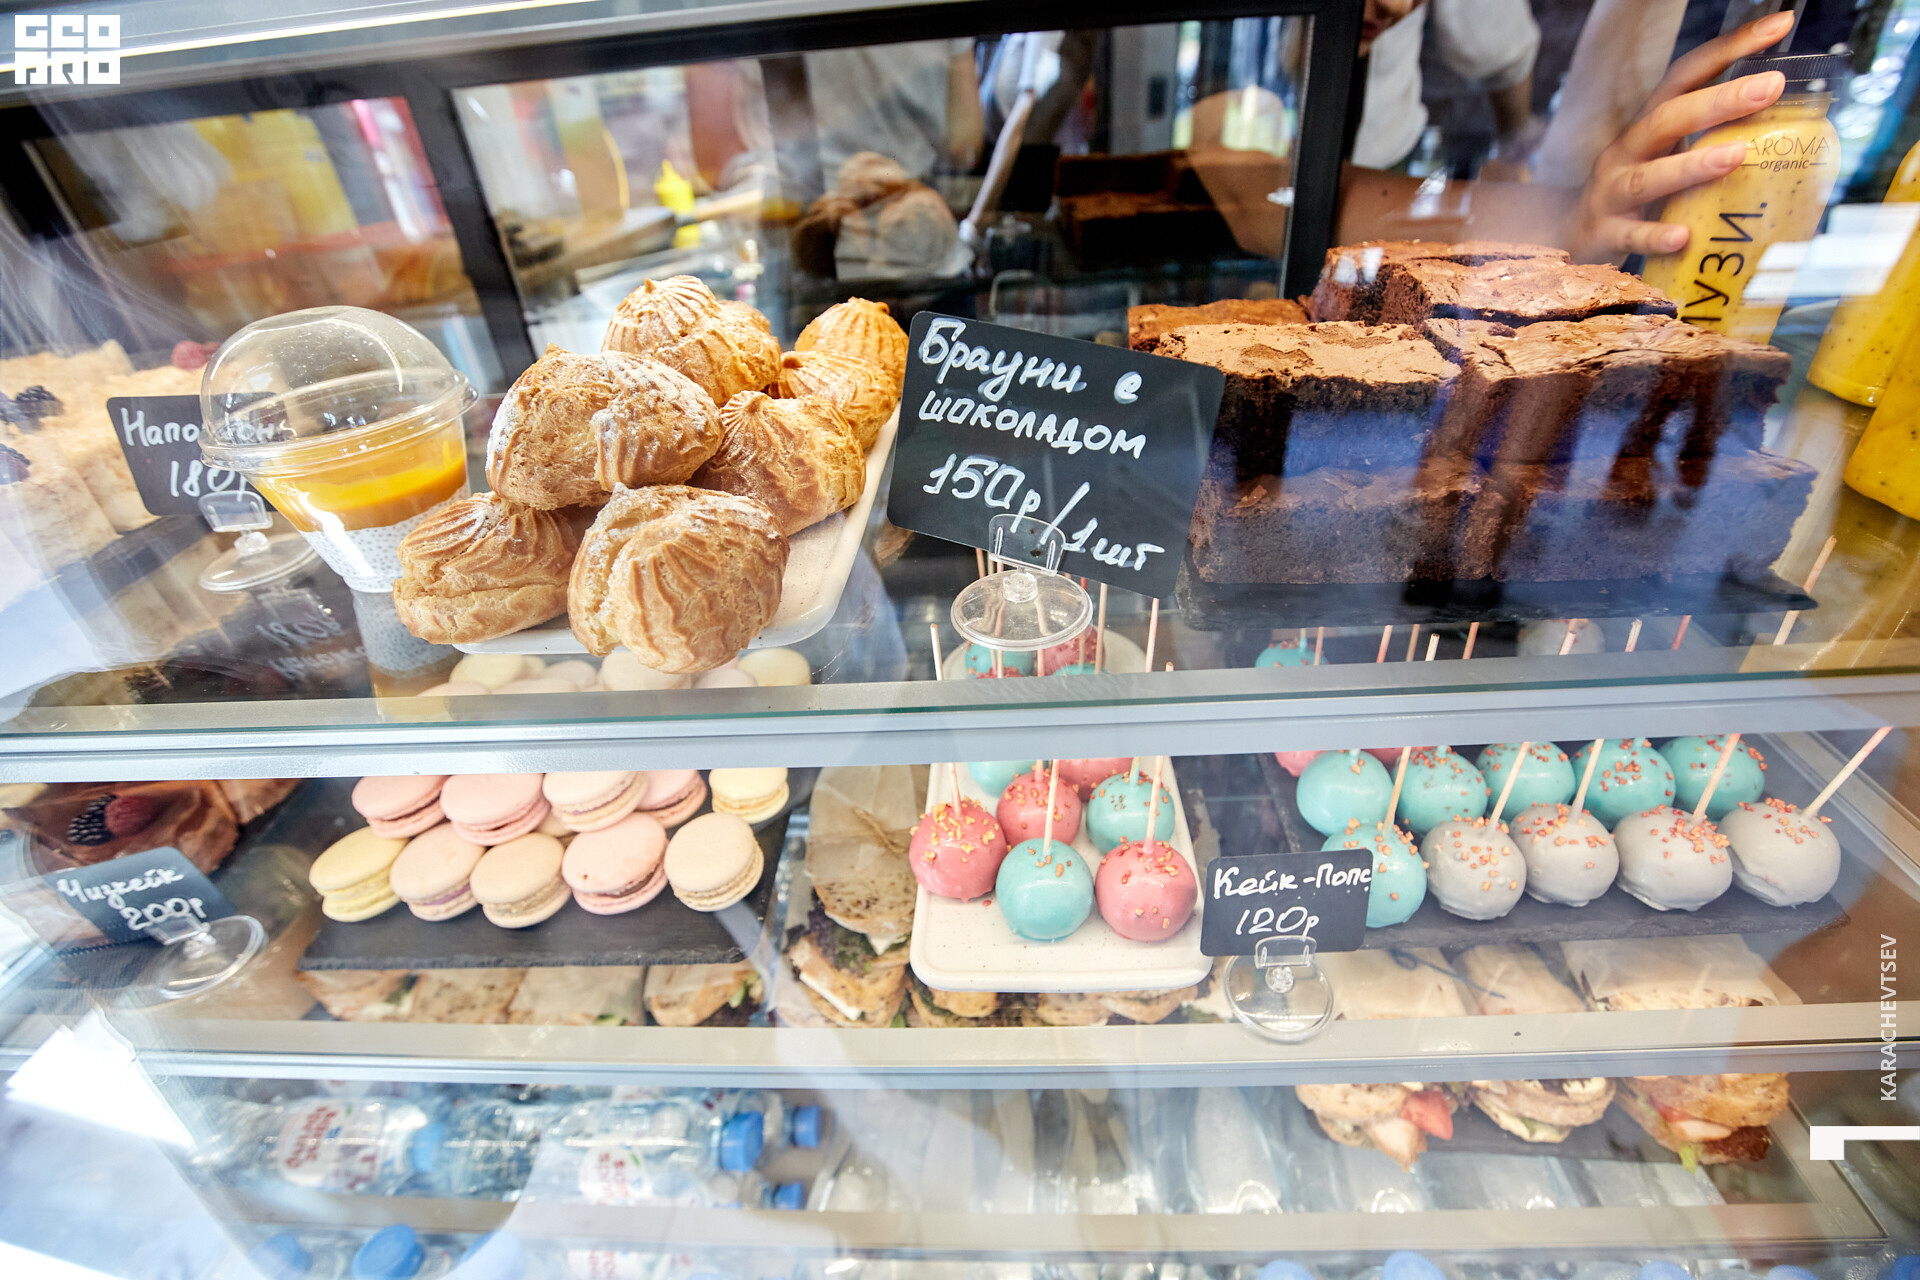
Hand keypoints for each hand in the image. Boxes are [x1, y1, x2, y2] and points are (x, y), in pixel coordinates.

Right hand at [1568, 10, 1792, 261]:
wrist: (1573, 235)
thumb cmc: (1638, 191)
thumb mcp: (1668, 154)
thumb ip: (1713, 137)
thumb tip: (1788, 122)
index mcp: (1649, 125)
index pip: (1687, 76)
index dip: (1730, 48)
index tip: (1778, 25)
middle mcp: (1628, 150)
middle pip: (1668, 118)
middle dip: (1719, 101)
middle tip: (1770, 87)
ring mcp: (1612, 192)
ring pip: (1648, 176)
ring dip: (1691, 165)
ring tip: (1735, 156)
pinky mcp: (1606, 234)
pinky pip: (1630, 235)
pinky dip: (1654, 235)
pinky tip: (1682, 236)